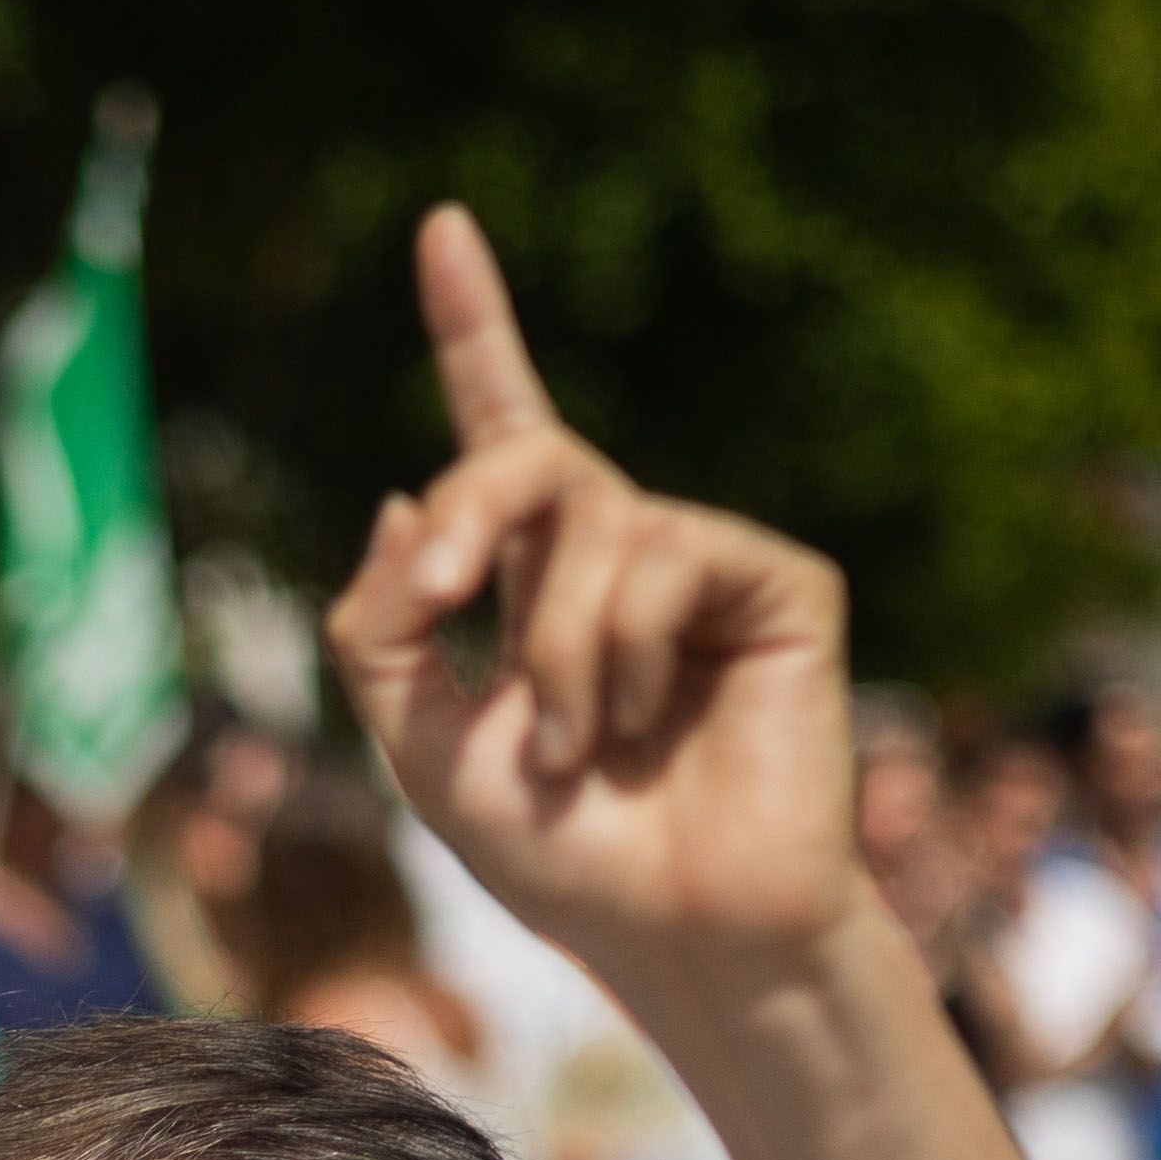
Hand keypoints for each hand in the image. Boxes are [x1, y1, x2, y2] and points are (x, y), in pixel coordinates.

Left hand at [325, 207, 859, 986]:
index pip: (499, 430)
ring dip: (552, 652)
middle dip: (466, 514)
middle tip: (443, 592)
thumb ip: (385, 626)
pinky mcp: (775, 583)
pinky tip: (650, 722)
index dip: (474, 324)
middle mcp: (617, 552)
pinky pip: (666, 559)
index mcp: (532, 579)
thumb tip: (402, 493)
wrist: (679, 936)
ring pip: (588, 529)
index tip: (440, 223)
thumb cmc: (564, 859)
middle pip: (522, 461)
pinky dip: (626, 650)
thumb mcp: (422, 745)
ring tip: (579, 747)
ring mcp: (701, 563)